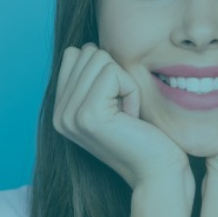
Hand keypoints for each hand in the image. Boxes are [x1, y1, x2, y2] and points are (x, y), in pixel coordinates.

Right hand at [53, 44, 189, 189]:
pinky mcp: (88, 115)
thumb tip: (89, 45)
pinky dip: (131, 91)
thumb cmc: (145, 135)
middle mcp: (59, 113)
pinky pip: (113, 73)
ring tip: (128, 115)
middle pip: (88, 52)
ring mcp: (70, 115)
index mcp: (61, 109)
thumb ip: (94, 77)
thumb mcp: (113, 101)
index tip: (117, 102)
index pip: (76, 54)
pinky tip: (132, 118)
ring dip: (125, 83)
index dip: (107, 69)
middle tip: (125, 110)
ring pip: (100, 59)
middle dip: (117, 75)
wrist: (158, 172)